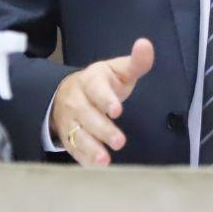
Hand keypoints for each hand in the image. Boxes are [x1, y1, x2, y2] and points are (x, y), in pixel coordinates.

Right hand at [51, 37, 153, 166]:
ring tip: (105, 160)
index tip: (117, 110)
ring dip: (90, 148)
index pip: (96, 90)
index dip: (105, 99)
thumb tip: (145, 44)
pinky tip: (95, 166)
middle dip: (102, 129)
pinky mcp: (67, 136)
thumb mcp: (119, 69)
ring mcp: (68, 120)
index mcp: (90, 80)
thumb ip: (136, 61)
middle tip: (120, 141)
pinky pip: (72, 148)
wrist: (70, 91)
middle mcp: (76, 101)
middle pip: (87, 116)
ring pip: (77, 134)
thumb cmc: (103, 82)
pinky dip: (82, 158)